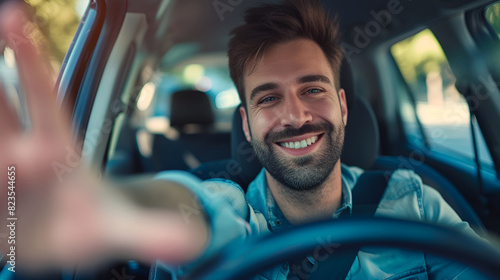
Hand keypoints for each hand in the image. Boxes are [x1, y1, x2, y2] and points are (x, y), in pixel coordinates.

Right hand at [0, 2, 206, 272]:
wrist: (66, 246)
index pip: (45, 100)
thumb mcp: (121, 229)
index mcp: (58, 151)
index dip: (31, 63)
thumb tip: (194, 241)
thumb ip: (152, 233)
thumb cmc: (91, 224)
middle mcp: (22, 153)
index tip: (17, 20)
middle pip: (0, 110)